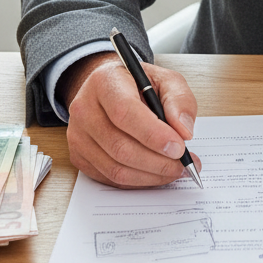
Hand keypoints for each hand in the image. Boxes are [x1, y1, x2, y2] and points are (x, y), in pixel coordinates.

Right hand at [58, 51, 200, 187]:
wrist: (113, 90)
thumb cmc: (140, 84)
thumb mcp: (166, 80)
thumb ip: (179, 100)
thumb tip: (183, 131)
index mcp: (105, 82)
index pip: (125, 112)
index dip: (153, 134)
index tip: (179, 147)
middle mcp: (84, 109)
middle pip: (119, 146)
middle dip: (157, 161)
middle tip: (183, 164)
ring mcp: (78, 135)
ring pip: (114, 168)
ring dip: (150, 175)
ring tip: (174, 170)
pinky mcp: (79, 156)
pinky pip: (109, 178)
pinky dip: (137, 181)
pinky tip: (156, 173)